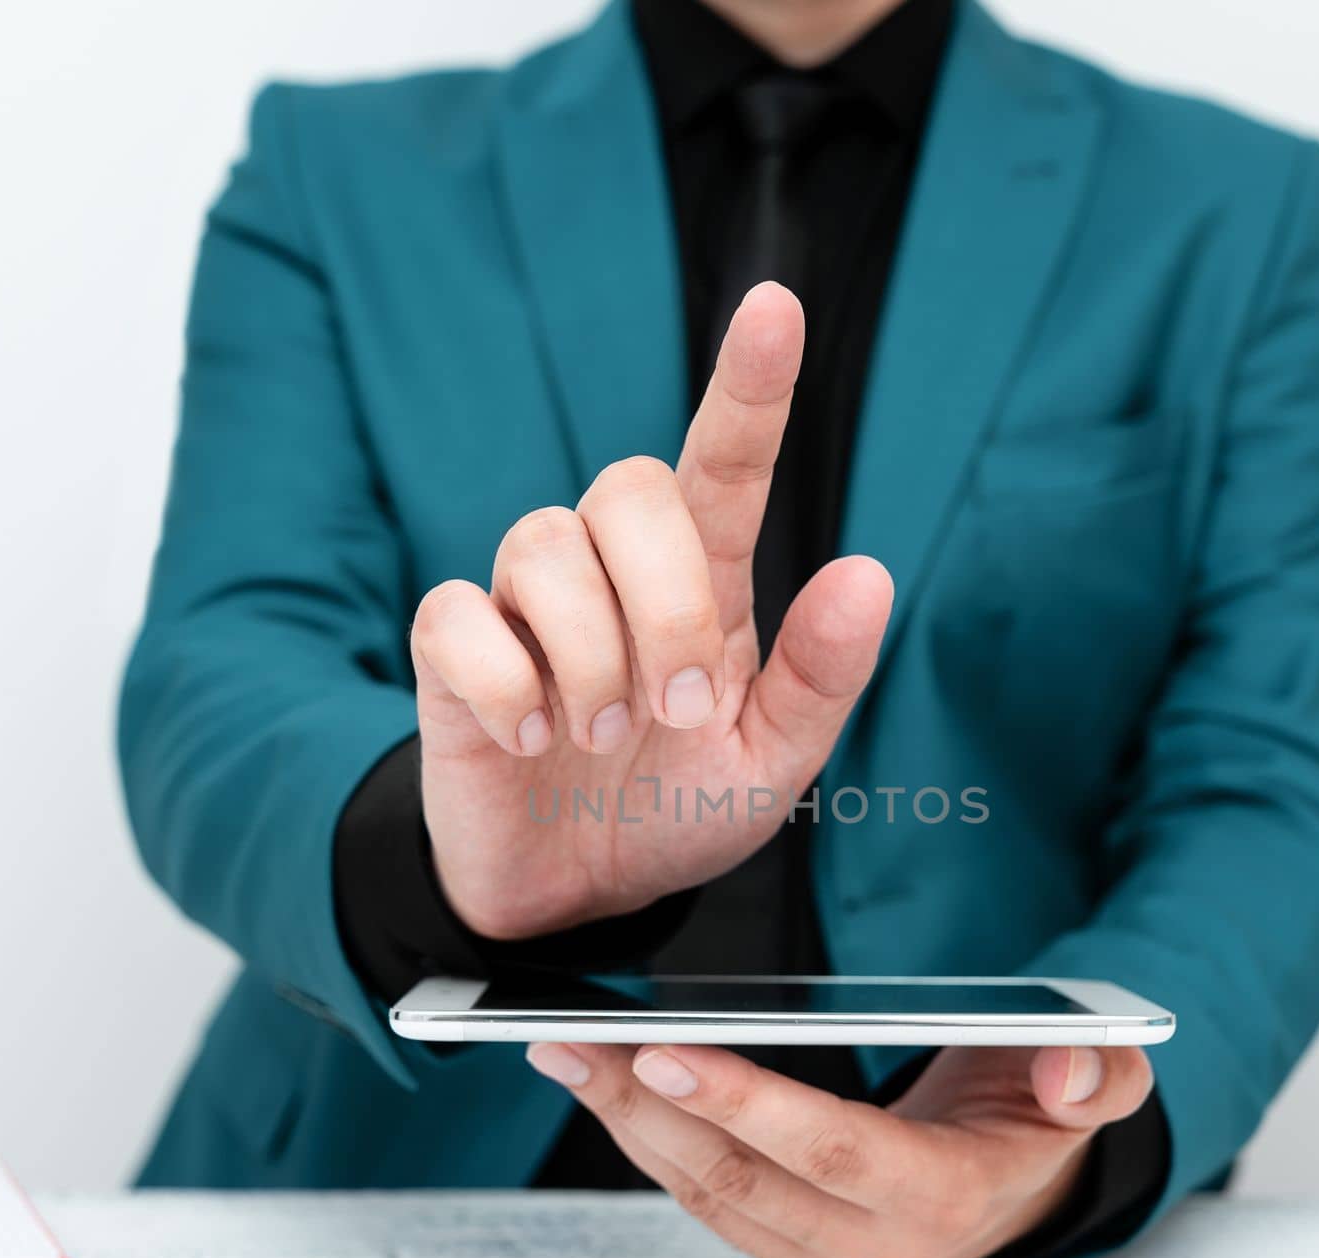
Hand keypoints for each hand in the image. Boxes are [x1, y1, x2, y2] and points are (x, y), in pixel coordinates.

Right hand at [410, 282, 893, 940]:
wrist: (574, 890)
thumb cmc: (674, 809)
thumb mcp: (767, 767)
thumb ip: (818, 681)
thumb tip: (867, 573)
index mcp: (703, 589)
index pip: (724, 466)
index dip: (748, 389)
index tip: (776, 307)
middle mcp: (613, 575)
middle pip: (626, 487)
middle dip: (662, 600)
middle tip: (677, 710)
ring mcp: (526, 607)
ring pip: (542, 544)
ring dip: (589, 657)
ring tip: (598, 739)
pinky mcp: (451, 650)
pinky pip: (454, 615)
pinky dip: (502, 685)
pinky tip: (528, 741)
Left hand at [525, 1039, 1154, 1257]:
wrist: (1011, 1186)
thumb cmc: (1033, 1117)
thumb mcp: (1089, 1086)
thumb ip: (1098, 1076)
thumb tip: (1072, 1070)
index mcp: (946, 1201)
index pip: (831, 1150)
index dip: (744, 1104)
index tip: (661, 1051)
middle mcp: (876, 1254)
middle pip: (741, 1179)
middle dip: (646, 1107)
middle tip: (570, 1040)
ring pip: (707, 1196)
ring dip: (628, 1124)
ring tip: (567, 1052)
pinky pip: (707, 1203)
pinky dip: (651, 1143)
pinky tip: (609, 1087)